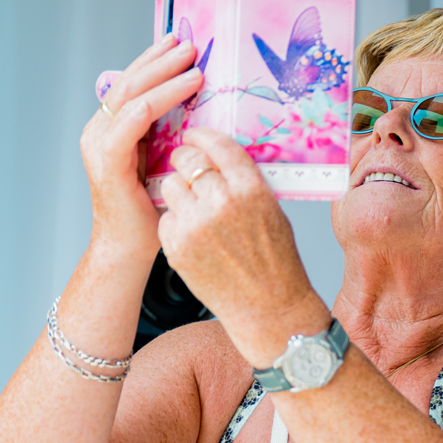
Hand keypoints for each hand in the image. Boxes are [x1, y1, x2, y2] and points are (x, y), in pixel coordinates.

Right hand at [81, 33, 202, 260]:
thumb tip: (199, 109)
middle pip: (130, 83)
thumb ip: (170, 135)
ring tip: (192, 63)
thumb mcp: (164, 162)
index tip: (179, 43)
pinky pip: (130, 123)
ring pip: (131, 97)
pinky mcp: (107, 160)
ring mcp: (99, 143)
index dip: (154, 61)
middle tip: (187, 44)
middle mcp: (100, 130)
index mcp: (112, 128)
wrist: (129, 247)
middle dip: (160, 60)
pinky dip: (155, 102)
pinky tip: (179, 89)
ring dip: (164, 76)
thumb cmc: (150, 209)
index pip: (132, 84)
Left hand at [157, 128, 328, 365]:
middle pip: (187, 160)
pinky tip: (192, 230)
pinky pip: (166, 216)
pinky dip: (175, 219)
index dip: (202, 135)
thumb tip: (221, 156)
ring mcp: (196, 226)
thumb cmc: (276, 261)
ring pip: (169, 185)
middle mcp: (222, 203)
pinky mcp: (177, 247)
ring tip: (191, 202)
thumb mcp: (272, 212)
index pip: (217, 144)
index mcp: (251, 189)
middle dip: (184, 158)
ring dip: (177, 188)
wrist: (270, 308)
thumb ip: (246, 182)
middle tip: (186, 163)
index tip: (195, 134)